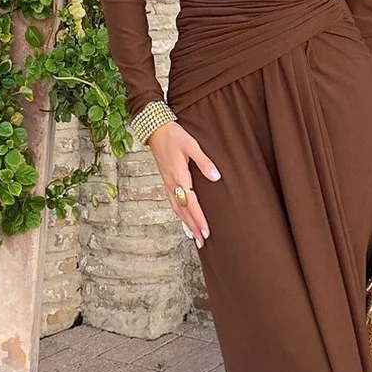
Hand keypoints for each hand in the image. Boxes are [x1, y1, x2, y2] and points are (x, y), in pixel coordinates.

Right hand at [148, 121, 220, 247]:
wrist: (155, 129)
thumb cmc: (174, 135)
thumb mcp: (192, 145)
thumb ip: (204, 162)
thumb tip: (216, 177)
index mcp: (179, 176)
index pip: (191, 203)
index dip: (199, 219)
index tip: (206, 232)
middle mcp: (171, 183)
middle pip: (183, 211)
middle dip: (193, 227)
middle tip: (202, 242)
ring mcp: (167, 183)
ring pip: (177, 209)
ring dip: (186, 223)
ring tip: (194, 237)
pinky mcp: (166, 181)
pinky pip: (173, 203)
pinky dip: (179, 214)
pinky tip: (183, 220)